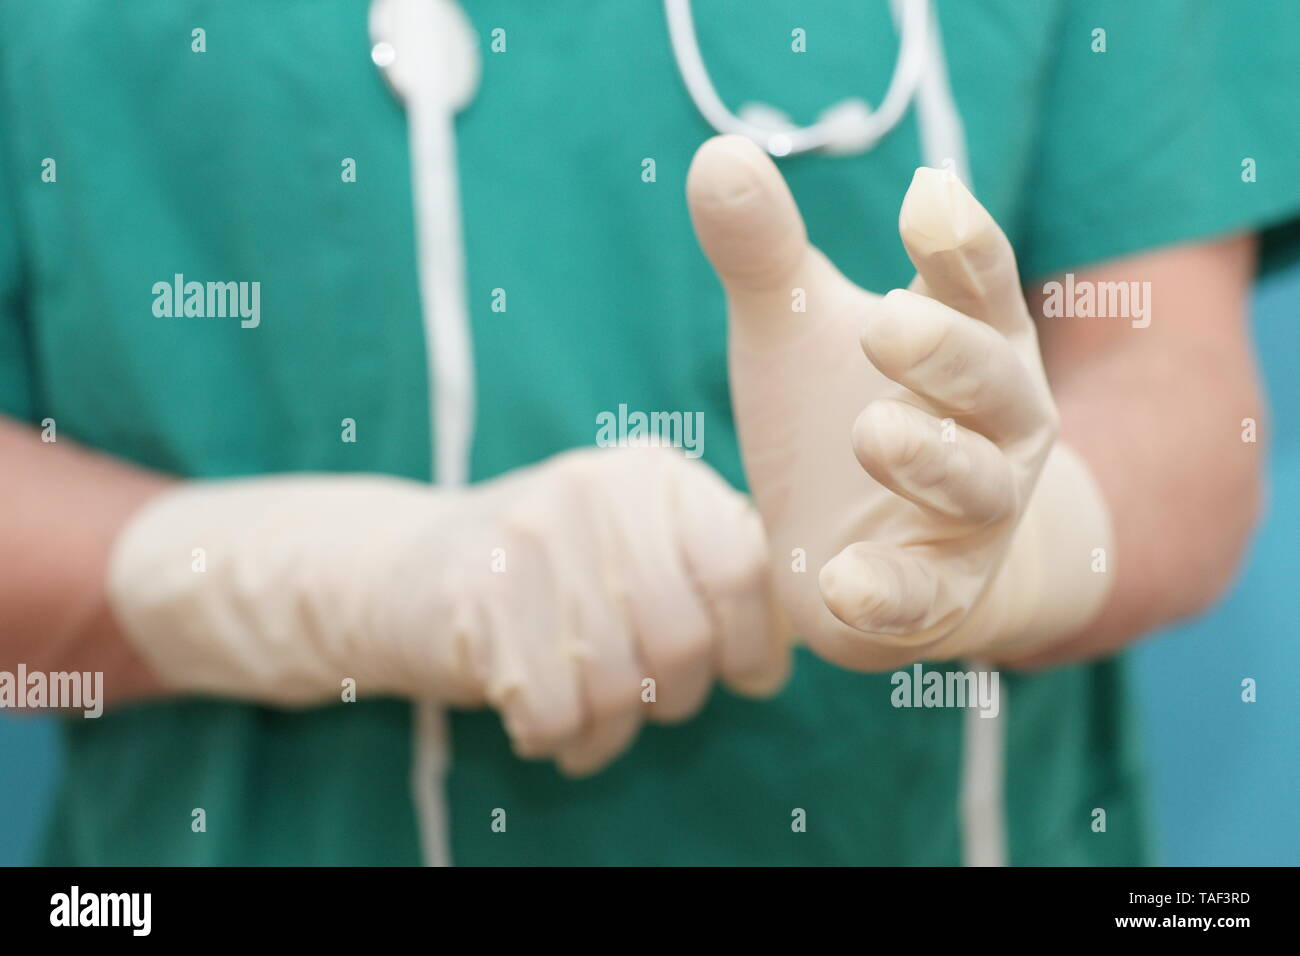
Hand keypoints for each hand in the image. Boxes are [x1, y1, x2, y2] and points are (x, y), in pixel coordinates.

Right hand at [108, 445, 787, 774]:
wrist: (401, 572)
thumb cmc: (550, 578)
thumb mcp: (636, 550)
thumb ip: (713, 576)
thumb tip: (792, 640)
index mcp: (652, 474)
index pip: (741, 564)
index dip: (756, 639)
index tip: (747, 675)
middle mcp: (595, 488)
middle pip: (683, 638)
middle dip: (674, 696)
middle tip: (643, 699)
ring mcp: (532, 535)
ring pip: (618, 687)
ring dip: (609, 729)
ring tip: (586, 713)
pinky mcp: (478, 593)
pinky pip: (554, 712)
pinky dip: (557, 739)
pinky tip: (540, 715)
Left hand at [686, 136, 1111, 669]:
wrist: (881, 550)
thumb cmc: (844, 414)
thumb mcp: (798, 330)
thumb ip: (765, 253)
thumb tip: (717, 155)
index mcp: (972, 341)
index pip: (979, 285)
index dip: (961, 244)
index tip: (926, 199)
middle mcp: (997, 424)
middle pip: (993, 381)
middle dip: (948, 352)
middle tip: (885, 324)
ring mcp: (975, 514)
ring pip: (978, 485)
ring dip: (932, 460)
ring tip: (871, 433)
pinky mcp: (938, 593)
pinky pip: (926, 596)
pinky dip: (893, 592)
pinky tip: (843, 583)